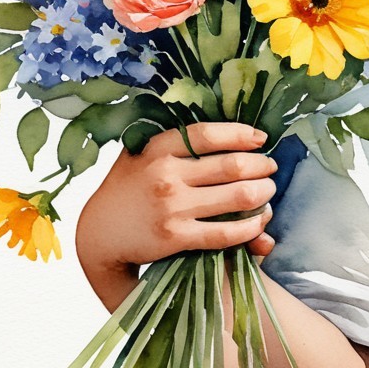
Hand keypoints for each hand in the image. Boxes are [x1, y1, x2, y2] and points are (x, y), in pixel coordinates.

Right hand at [76, 123, 278, 286]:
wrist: (98, 234)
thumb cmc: (129, 188)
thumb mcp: (141, 154)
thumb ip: (175, 142)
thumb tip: (225, 130)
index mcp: (158, 149)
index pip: (209, 134)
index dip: (242, 134)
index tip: (260, 138)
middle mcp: (166, 175)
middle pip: (234, 165)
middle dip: (262, 166)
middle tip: (270, 168)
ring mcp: (172, 207)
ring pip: (238, 196)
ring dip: (264, 193)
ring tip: (268, 191)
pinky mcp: (176, 237)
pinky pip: (227, 232)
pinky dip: (252, 227)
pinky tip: (260, 221)